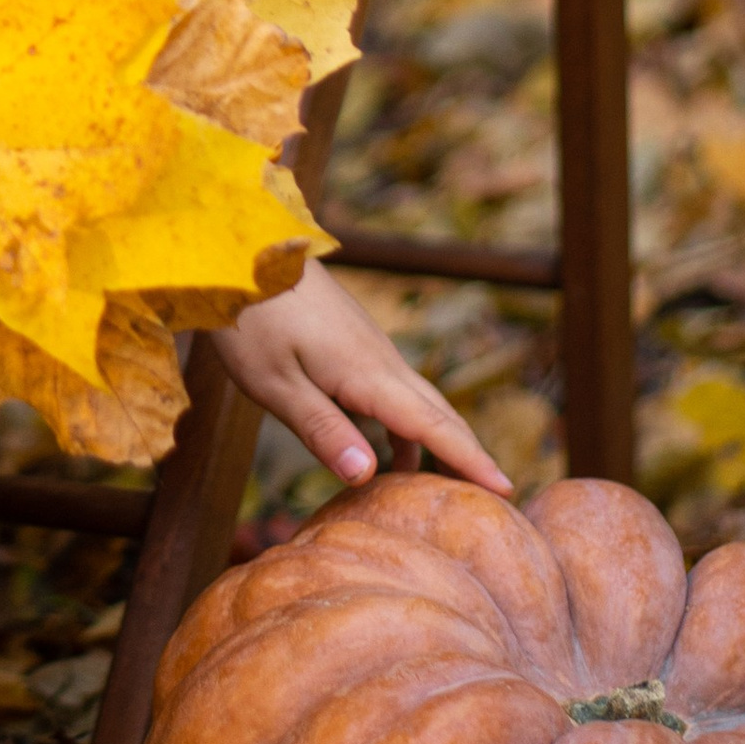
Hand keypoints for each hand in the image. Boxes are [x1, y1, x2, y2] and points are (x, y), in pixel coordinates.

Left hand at [207, 257, 514, 494]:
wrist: (238, 247)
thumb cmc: (251, 317)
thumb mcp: (275, 384)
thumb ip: (322, 430)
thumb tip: (366, 476)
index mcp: (366, 374)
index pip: (430, 426)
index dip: (468, 460)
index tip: (506, 490)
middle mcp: (378, 359)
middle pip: (436, 412)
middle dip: (466, 453)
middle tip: (497, 496)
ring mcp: (367, 346)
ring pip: (416, 399)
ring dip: (436, 439)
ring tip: (443, 486)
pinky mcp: (350, 339)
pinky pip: (392, 388)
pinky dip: (403, 423)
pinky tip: (386, 449)